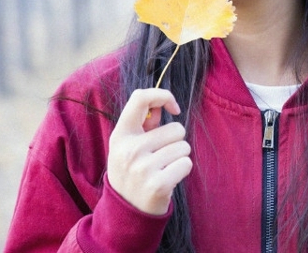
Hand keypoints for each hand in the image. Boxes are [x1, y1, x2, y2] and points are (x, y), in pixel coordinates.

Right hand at [107, 88, 192, 215]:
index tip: (174, 108)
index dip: (163, 96)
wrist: (126, 212)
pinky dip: (182, 170)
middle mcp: (129, 150)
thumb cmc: (133, 172)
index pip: (140, 98)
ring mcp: (143, 168)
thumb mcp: (128, 147)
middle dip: (175, 141)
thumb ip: (144, 125)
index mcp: (121, 135)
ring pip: (184, 146)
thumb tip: (162, 107)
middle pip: (176, 128)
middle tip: (160, 158)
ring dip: (179, 157)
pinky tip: (168, 179)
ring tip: (163, 169)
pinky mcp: (157, 185)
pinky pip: (186, 163)